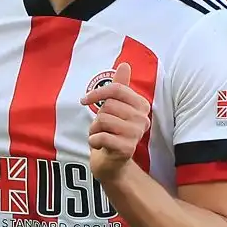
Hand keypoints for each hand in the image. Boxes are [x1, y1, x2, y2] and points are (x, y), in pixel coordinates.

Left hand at [80, 62, 150, 180]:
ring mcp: (136, 134)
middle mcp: (142, 119)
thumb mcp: (115, 106)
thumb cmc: (113, 131)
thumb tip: (125, 64)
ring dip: (94, 129)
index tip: (84, 100)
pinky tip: (100, 145)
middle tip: (101, 127)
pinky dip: (93, 140)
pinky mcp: (127, 148)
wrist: (113, 161)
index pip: (117, 90)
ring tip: (101, 135)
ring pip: (103, 120)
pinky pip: (101, 136)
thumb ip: (120, 86)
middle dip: (97, 117)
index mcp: (142, 105)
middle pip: (108, 106)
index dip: (97, 93)